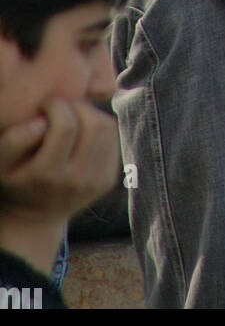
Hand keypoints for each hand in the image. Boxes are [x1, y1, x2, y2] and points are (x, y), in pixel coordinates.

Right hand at [0, 100, 119, 224]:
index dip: (57, 106)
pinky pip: (113, 139)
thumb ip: (15, 140)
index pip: (66, 126)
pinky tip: (82, 131)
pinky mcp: (108, 180)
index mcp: (48, 175)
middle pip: (93, 124)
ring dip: (90, 113)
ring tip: (72, 117)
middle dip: (78, 106)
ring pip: (107, 128)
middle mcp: (76, 180)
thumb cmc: (16, 182)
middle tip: (62, 108)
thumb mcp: (1, 164)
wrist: (34, 219)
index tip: (45, 105)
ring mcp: (96, 182)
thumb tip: (41, 122)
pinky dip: (100, 127)